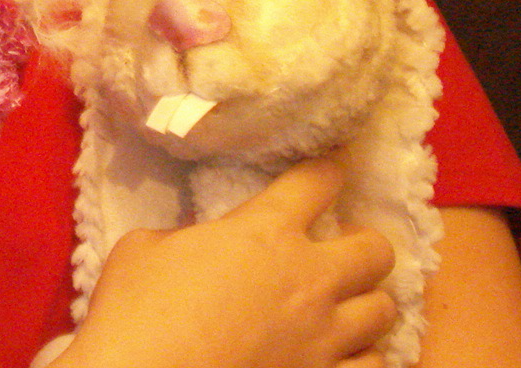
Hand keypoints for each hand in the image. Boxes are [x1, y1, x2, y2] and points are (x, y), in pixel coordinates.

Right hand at [59, 156, 397, 367]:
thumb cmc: (136, 309)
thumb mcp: (147, 248)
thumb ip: (188, 238)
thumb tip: (196, 247)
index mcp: (265, 232)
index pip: (317, 182)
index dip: (327, 172)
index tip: (328, 172)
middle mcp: (309, 279)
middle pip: (376, 249)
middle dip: (363, 244)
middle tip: (337, 252)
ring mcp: (324, 337)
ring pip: (384, 311)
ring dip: (366, 305)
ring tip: (345, 309)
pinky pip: (375, 366)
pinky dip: (361, 357)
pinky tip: (339, 356)